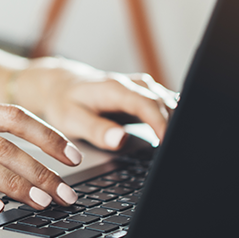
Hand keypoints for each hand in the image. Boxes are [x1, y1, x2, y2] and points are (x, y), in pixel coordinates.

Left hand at [12, 58, 177, 150]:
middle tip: (177, 153)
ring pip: (168, 102)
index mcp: (115, 88)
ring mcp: (139, 88)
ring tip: (178, 148)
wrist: (60, 85)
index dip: (161, 123)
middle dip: (175, 126)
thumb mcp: (72, 119)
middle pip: (163, 103)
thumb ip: (96, 130)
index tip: (167, 143)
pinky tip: (174, 136)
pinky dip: (172, 118)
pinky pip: (164, 105)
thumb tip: (120, 139)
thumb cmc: (64, 102)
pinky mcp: (142, 96)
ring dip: (176, 122)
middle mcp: (132, 84)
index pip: (147, 104)